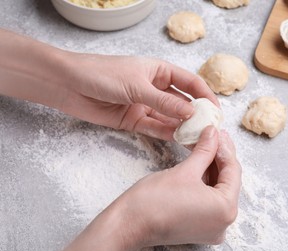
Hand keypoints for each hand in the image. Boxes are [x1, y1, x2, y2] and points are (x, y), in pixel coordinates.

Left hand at [0, 28, 217, 140]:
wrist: (69, 85)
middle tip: (209, 130)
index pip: (190, 83)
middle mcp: (155, 88)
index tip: (216, 111)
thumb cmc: (102, 74)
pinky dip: (166, 133)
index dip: (205, 95)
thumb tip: (192, 113)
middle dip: (196, 115)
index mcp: (160, 71)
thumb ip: (165, 102)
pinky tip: (178, 139)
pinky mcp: (134, 120)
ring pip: (170, 118)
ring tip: (197, 139)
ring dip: (183, 127)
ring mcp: (145, 105)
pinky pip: (155, 128)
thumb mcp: (138, 86)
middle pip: (182, 102)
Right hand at [55, 127, 241, 250]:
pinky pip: (209, 200)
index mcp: (225, 210)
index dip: (225, 148)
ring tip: (206, 145)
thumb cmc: (153, 201)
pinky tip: (200, 163)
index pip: (233, 171)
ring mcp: (212, 228)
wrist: (128, 224)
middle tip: (213, 135)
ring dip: (212, 168)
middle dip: (219, 157)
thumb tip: (214, 134)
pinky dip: (205, 182)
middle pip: (227, 181)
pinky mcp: (200, 228)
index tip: (218, 132)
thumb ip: (205, 150)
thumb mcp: (185, 170)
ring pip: (217, 190)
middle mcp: (223, 223)